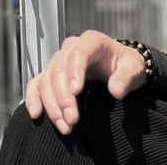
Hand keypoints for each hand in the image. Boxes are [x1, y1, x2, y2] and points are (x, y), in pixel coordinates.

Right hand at [24, 30, 146, 133]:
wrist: (119, 69)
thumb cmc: (126, 66)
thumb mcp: (133, 69)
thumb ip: (126, 77)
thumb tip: (116, 90)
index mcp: (93, 41)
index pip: (79, 52)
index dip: (75, 71)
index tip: (76, 92)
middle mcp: (72, 47)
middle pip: (60, 69)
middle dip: (64, 97)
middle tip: (73, 119)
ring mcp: (59, 60)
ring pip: (47, 80)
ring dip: (52, 105)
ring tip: (65, 125)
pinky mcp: (51, 74)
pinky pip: (35, 84)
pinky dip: (33, 98)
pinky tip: (36, 114)